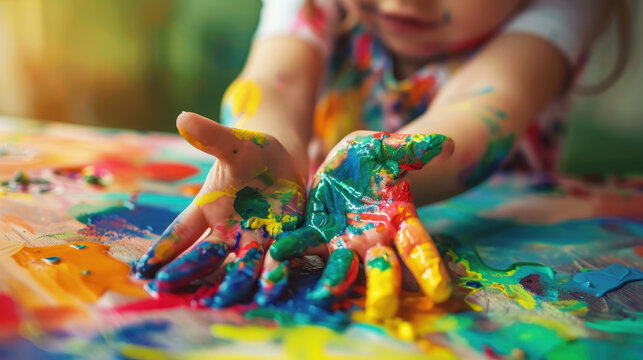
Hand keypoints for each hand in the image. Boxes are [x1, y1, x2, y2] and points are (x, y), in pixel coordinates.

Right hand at [135, 112, 305, 306]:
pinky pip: (278, 258)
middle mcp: (228, 230)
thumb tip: (183, 118)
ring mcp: (256, 236)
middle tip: (169, 288)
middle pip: (206, 254)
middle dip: (189, 271)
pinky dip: (275, 273)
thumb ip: (210, 137)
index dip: (164, 248)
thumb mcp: (232, 144)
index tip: (143, 270)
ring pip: (242, 263)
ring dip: (235, 281)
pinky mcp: (285, 238)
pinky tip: (273, 290)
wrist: (284, 160)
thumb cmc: (250, 152)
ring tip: (226, 300)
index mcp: (207, 208)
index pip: (181, 231)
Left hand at [270, 131, 453, 319]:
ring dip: (333, 282)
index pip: (418, 247)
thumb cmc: (373, 160)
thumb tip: (447, 144)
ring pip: (341, 268)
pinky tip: (276, 260)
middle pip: (382, 268)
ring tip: (323, 297)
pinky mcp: (315, 236)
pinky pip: (303, 247)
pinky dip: (290, 253)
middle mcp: (373, 240)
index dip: (430, 268)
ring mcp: (342, 242)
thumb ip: (414, 150)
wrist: (344, 167)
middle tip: (384, 311)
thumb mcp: (389, 150)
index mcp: (399, 221)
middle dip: (382, 289)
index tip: (441, 292)